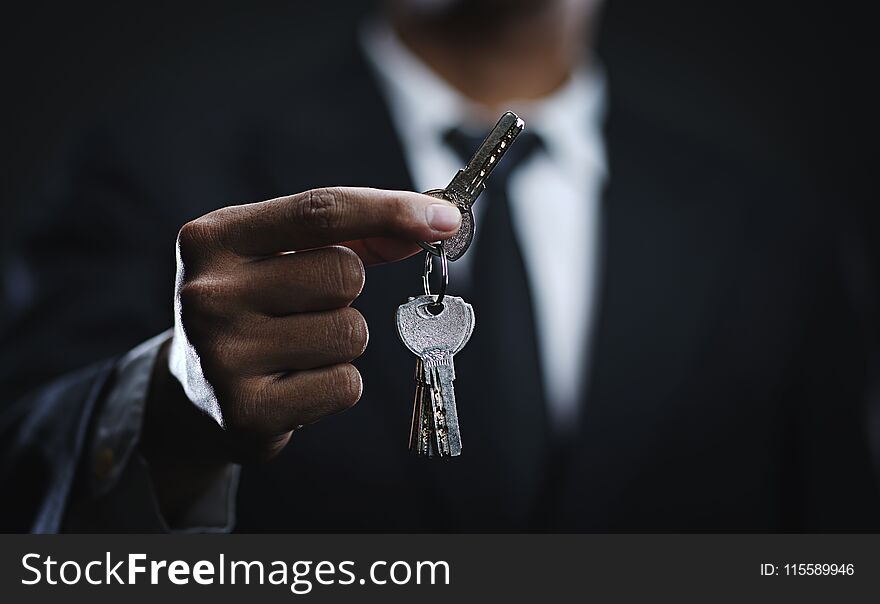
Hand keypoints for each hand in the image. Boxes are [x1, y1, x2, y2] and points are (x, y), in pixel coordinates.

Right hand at [141, 187, 460, 517]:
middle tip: (304, 308)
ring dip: (341, 342)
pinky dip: (335, 385)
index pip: (320, 212)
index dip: (391, 211)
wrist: (194, 391)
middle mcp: (209, 294)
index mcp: (214, 237)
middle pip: (344, 275)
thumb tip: (436, 221)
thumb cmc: (256, 306)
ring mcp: (222, 356)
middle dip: (346, 292)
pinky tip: (293, 384)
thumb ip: (357, 234)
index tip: (444, 218)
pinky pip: (345, 386)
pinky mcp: (247, 412)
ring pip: (351, 333)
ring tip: (294, 348)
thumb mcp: (282, 254)